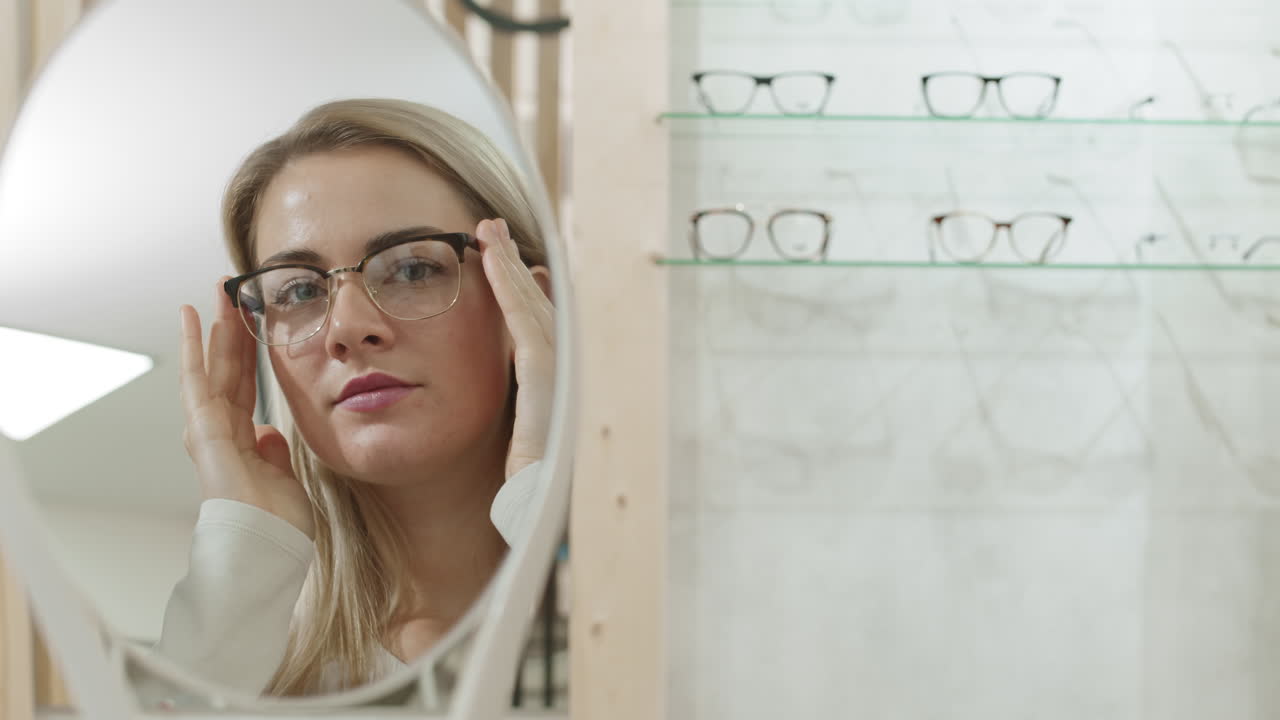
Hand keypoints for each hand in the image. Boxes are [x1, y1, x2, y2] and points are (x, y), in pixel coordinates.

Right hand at [178, 280, 314, 538]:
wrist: (267, 550)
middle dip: (229, 330)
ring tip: (217, 291)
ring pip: (212, 367)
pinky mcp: (204, 432)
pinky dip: (194, 348)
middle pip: (226, 369)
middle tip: (231, 291)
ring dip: (214, 328)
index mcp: (242, 441)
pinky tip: (192, 317)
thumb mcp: (285, 478)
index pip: (244, 385)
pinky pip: (197, 381)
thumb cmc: (276, 527)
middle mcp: (221, 432)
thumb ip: (274, 453)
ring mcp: (209, 431)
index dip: (246, 352)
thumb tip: (269, 433)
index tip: (250, 321)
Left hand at [477, 218, 554, 479]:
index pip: (544, 329)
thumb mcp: (527, 451)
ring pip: (536, 307)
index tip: (506, 264)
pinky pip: (526, 325)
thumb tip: (517, 401)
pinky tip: (491, 260)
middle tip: (492, 231)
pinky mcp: (551, 382)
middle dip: (517, 268)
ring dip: (510, 266)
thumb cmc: (532, 501)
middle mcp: (575, 376)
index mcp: (567, 390)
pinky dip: (510, 289)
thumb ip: (526, 418)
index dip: (524, 292)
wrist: (544, 526)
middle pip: (544, 309)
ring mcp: (568, 377)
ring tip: (486, 232)